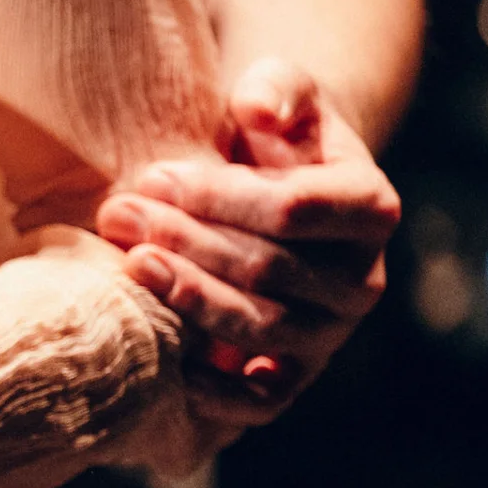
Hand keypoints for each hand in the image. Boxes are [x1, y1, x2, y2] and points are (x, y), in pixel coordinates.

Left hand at [96, 58, 400, 424]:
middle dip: (185, 241)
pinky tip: (166, 362)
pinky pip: (263, 400)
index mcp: (369, 208)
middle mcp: (362, 280)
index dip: (218, 197)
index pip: (292, 210)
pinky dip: (216, 391)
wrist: (272, 195)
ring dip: (187, 299)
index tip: (153, 175)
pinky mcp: (294, 374)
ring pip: (260, 329)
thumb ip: (275, 86)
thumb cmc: (270, 139)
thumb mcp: (279, 92)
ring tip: (129, 264)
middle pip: (268, 270)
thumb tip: (256, 110)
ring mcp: (330, 333)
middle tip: (118, 215)